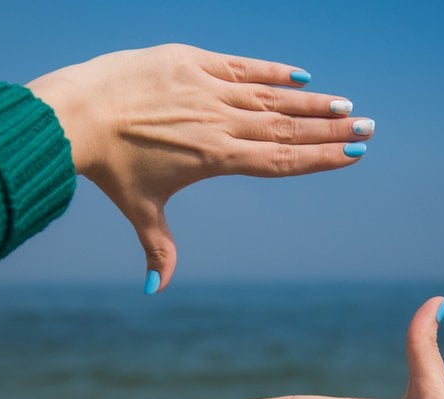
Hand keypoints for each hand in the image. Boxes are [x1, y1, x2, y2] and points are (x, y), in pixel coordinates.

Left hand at [26, 44, 373, 292]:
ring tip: (345, 107)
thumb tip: (156, 291)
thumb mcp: (140, 209)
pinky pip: (242, 67)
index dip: (319, 159)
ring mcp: (207, 90)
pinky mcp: (191, 62)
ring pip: (271, 98)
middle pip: (287, 129)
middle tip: (368, 128)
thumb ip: (158, 249)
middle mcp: (221, 124)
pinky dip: (273, 71)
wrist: (75, 115)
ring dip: (311, 104)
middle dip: (331, 132)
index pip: (280, 160)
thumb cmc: (109, 167)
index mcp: (216, 158)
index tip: (352, 155)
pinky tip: (302, 76)